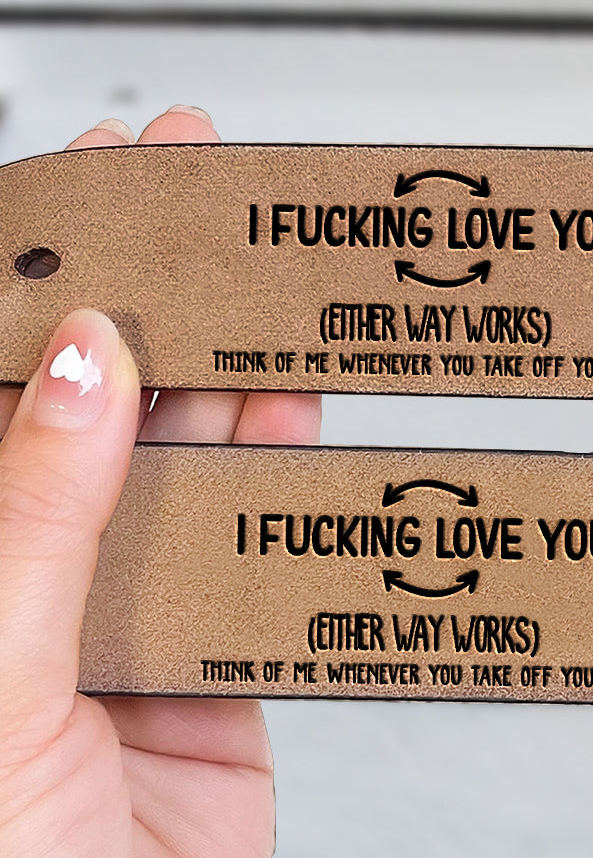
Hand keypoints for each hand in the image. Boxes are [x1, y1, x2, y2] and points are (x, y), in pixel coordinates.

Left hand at [0, 109, 320, 857]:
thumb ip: (37, 519)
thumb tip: (81, 369)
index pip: (0, 386)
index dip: (36, 273)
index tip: (93, 183)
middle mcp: (24, 583)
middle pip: (91, 406)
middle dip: (146, 299)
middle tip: (205, 211)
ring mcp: (122, 625)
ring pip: (181, 467)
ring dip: (227, 379)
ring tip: (271, 293)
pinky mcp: (214, 674)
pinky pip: (256, 553)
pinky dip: (284, 484)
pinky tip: (298, 422)